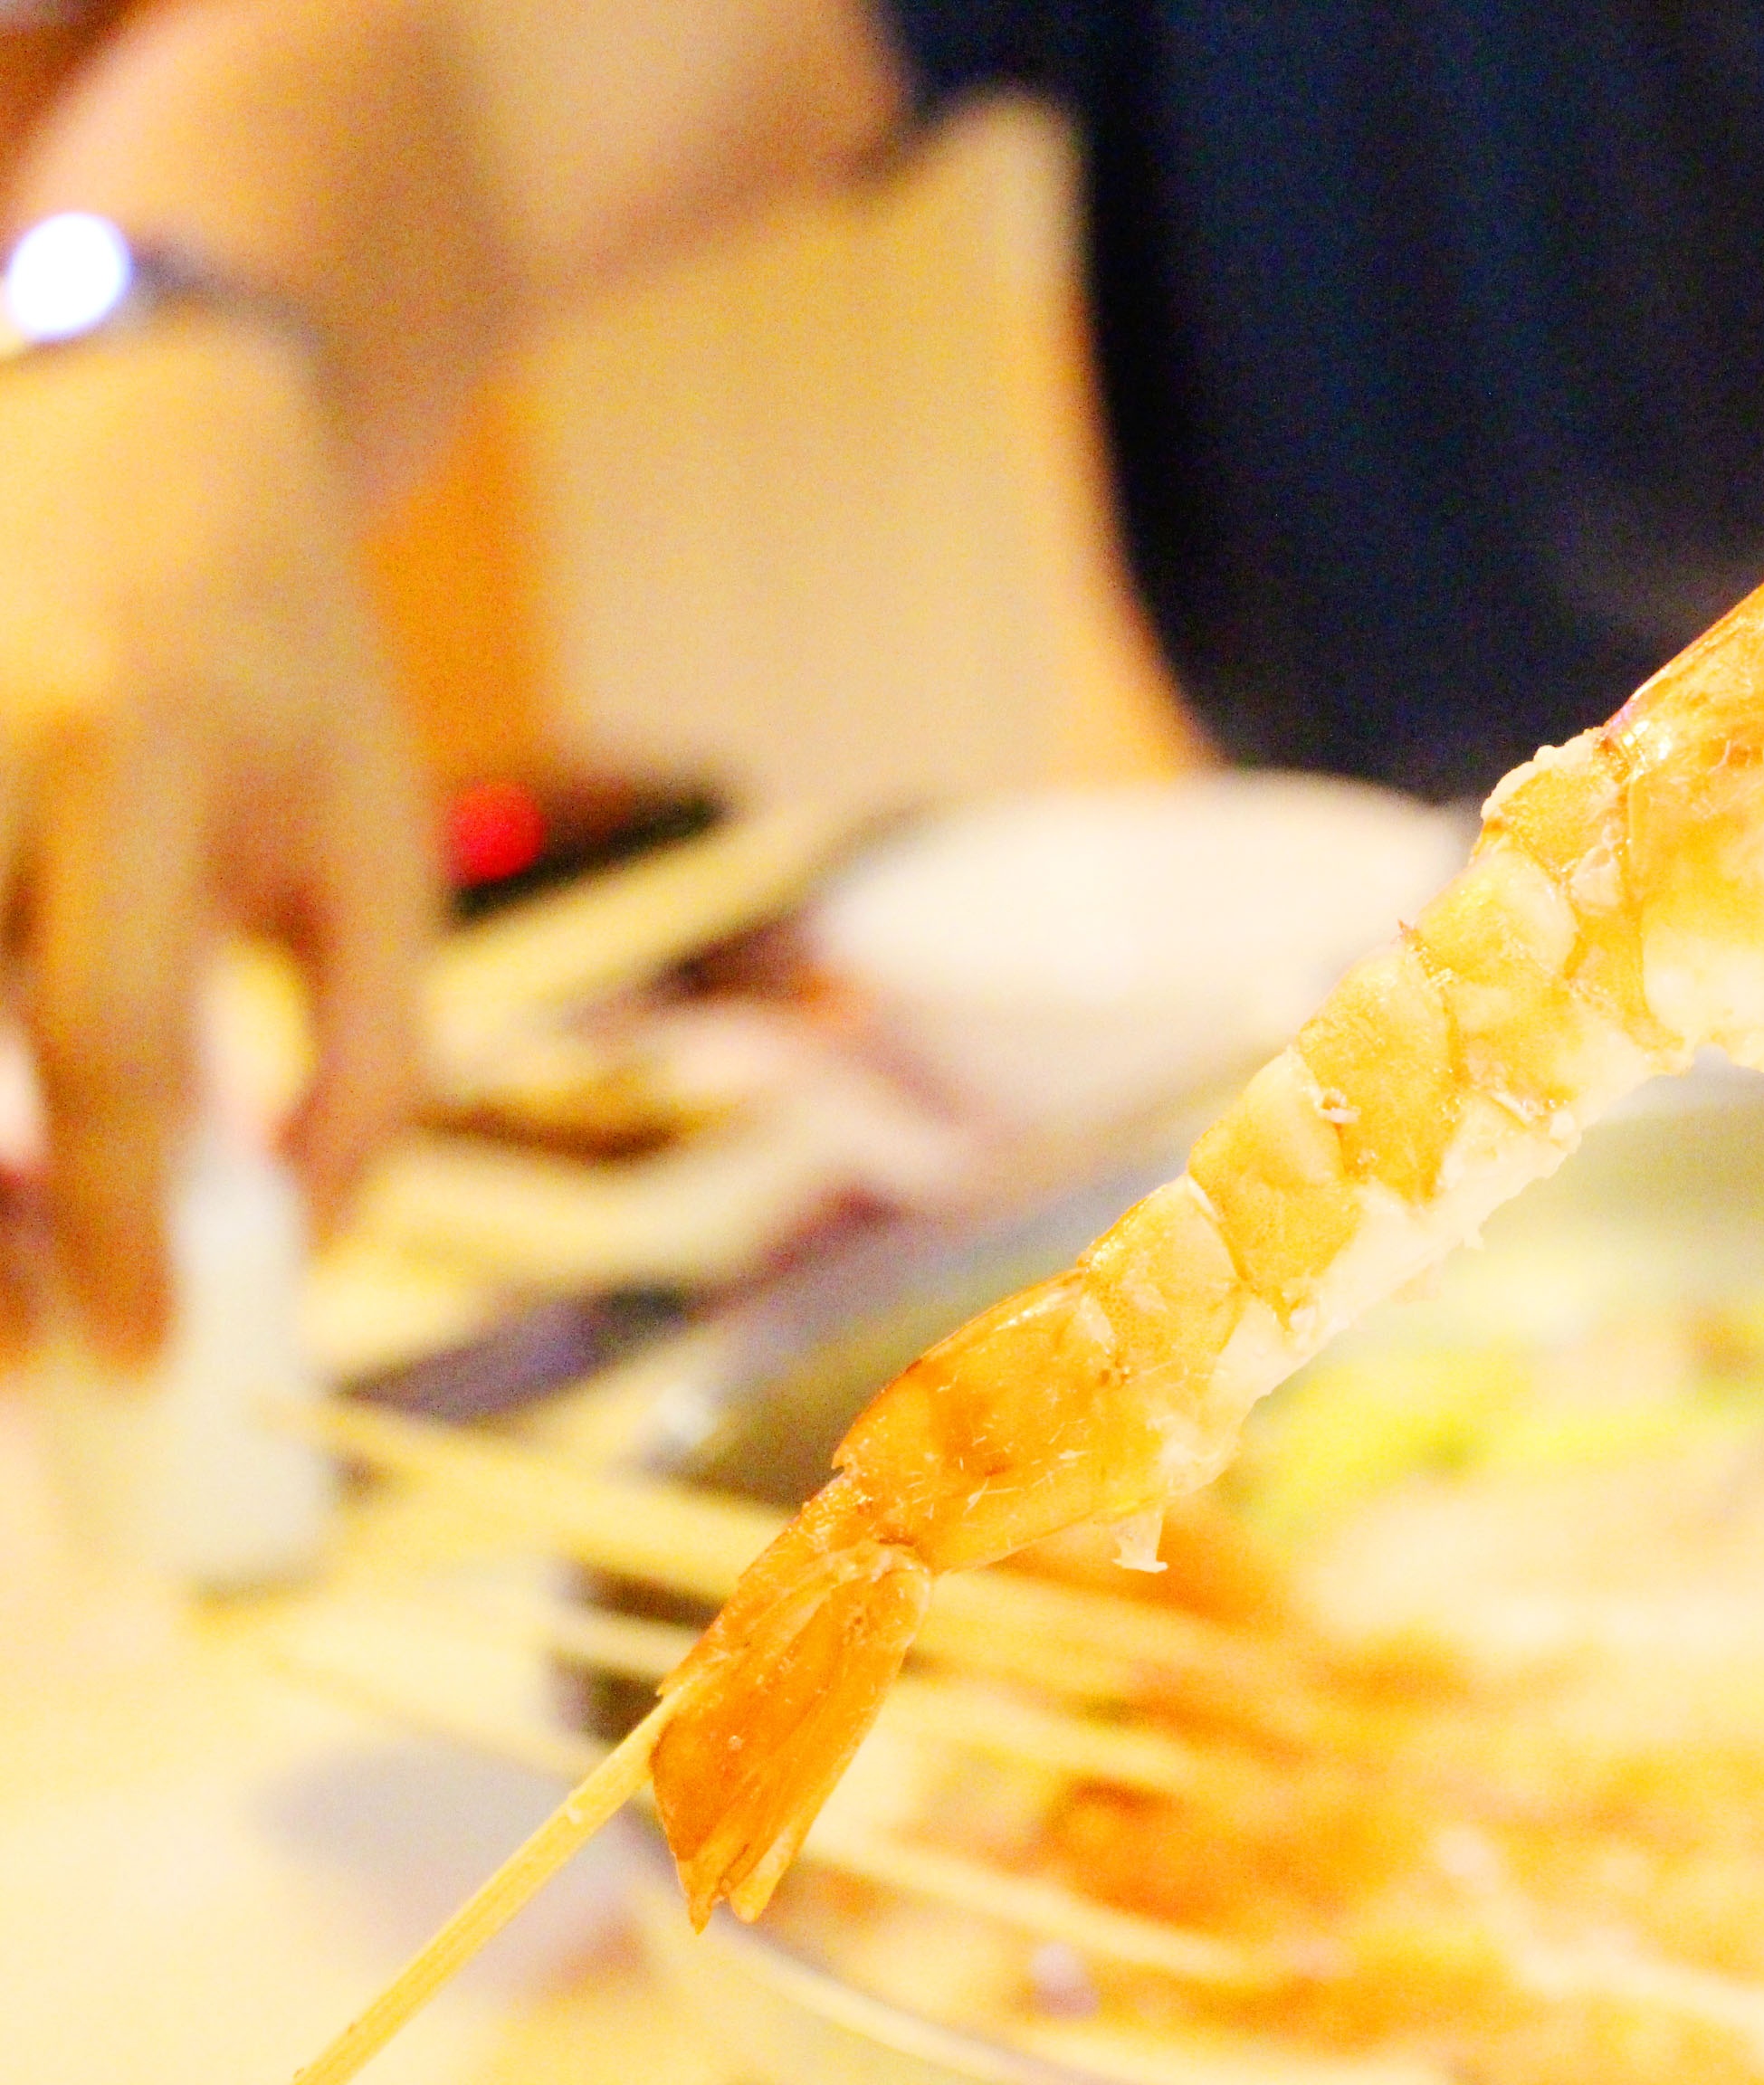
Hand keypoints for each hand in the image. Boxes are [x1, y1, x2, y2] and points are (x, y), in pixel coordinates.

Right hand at [0, 315, 436, 1359]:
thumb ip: (369, 1046)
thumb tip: (305, 1239)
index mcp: (145, 751)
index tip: (145, 1347)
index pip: (104, 1037)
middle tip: (33, 1349)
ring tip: (14, 1264)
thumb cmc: (293, 665)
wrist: (160, 432)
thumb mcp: (382, 843)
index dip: (112, 1221)